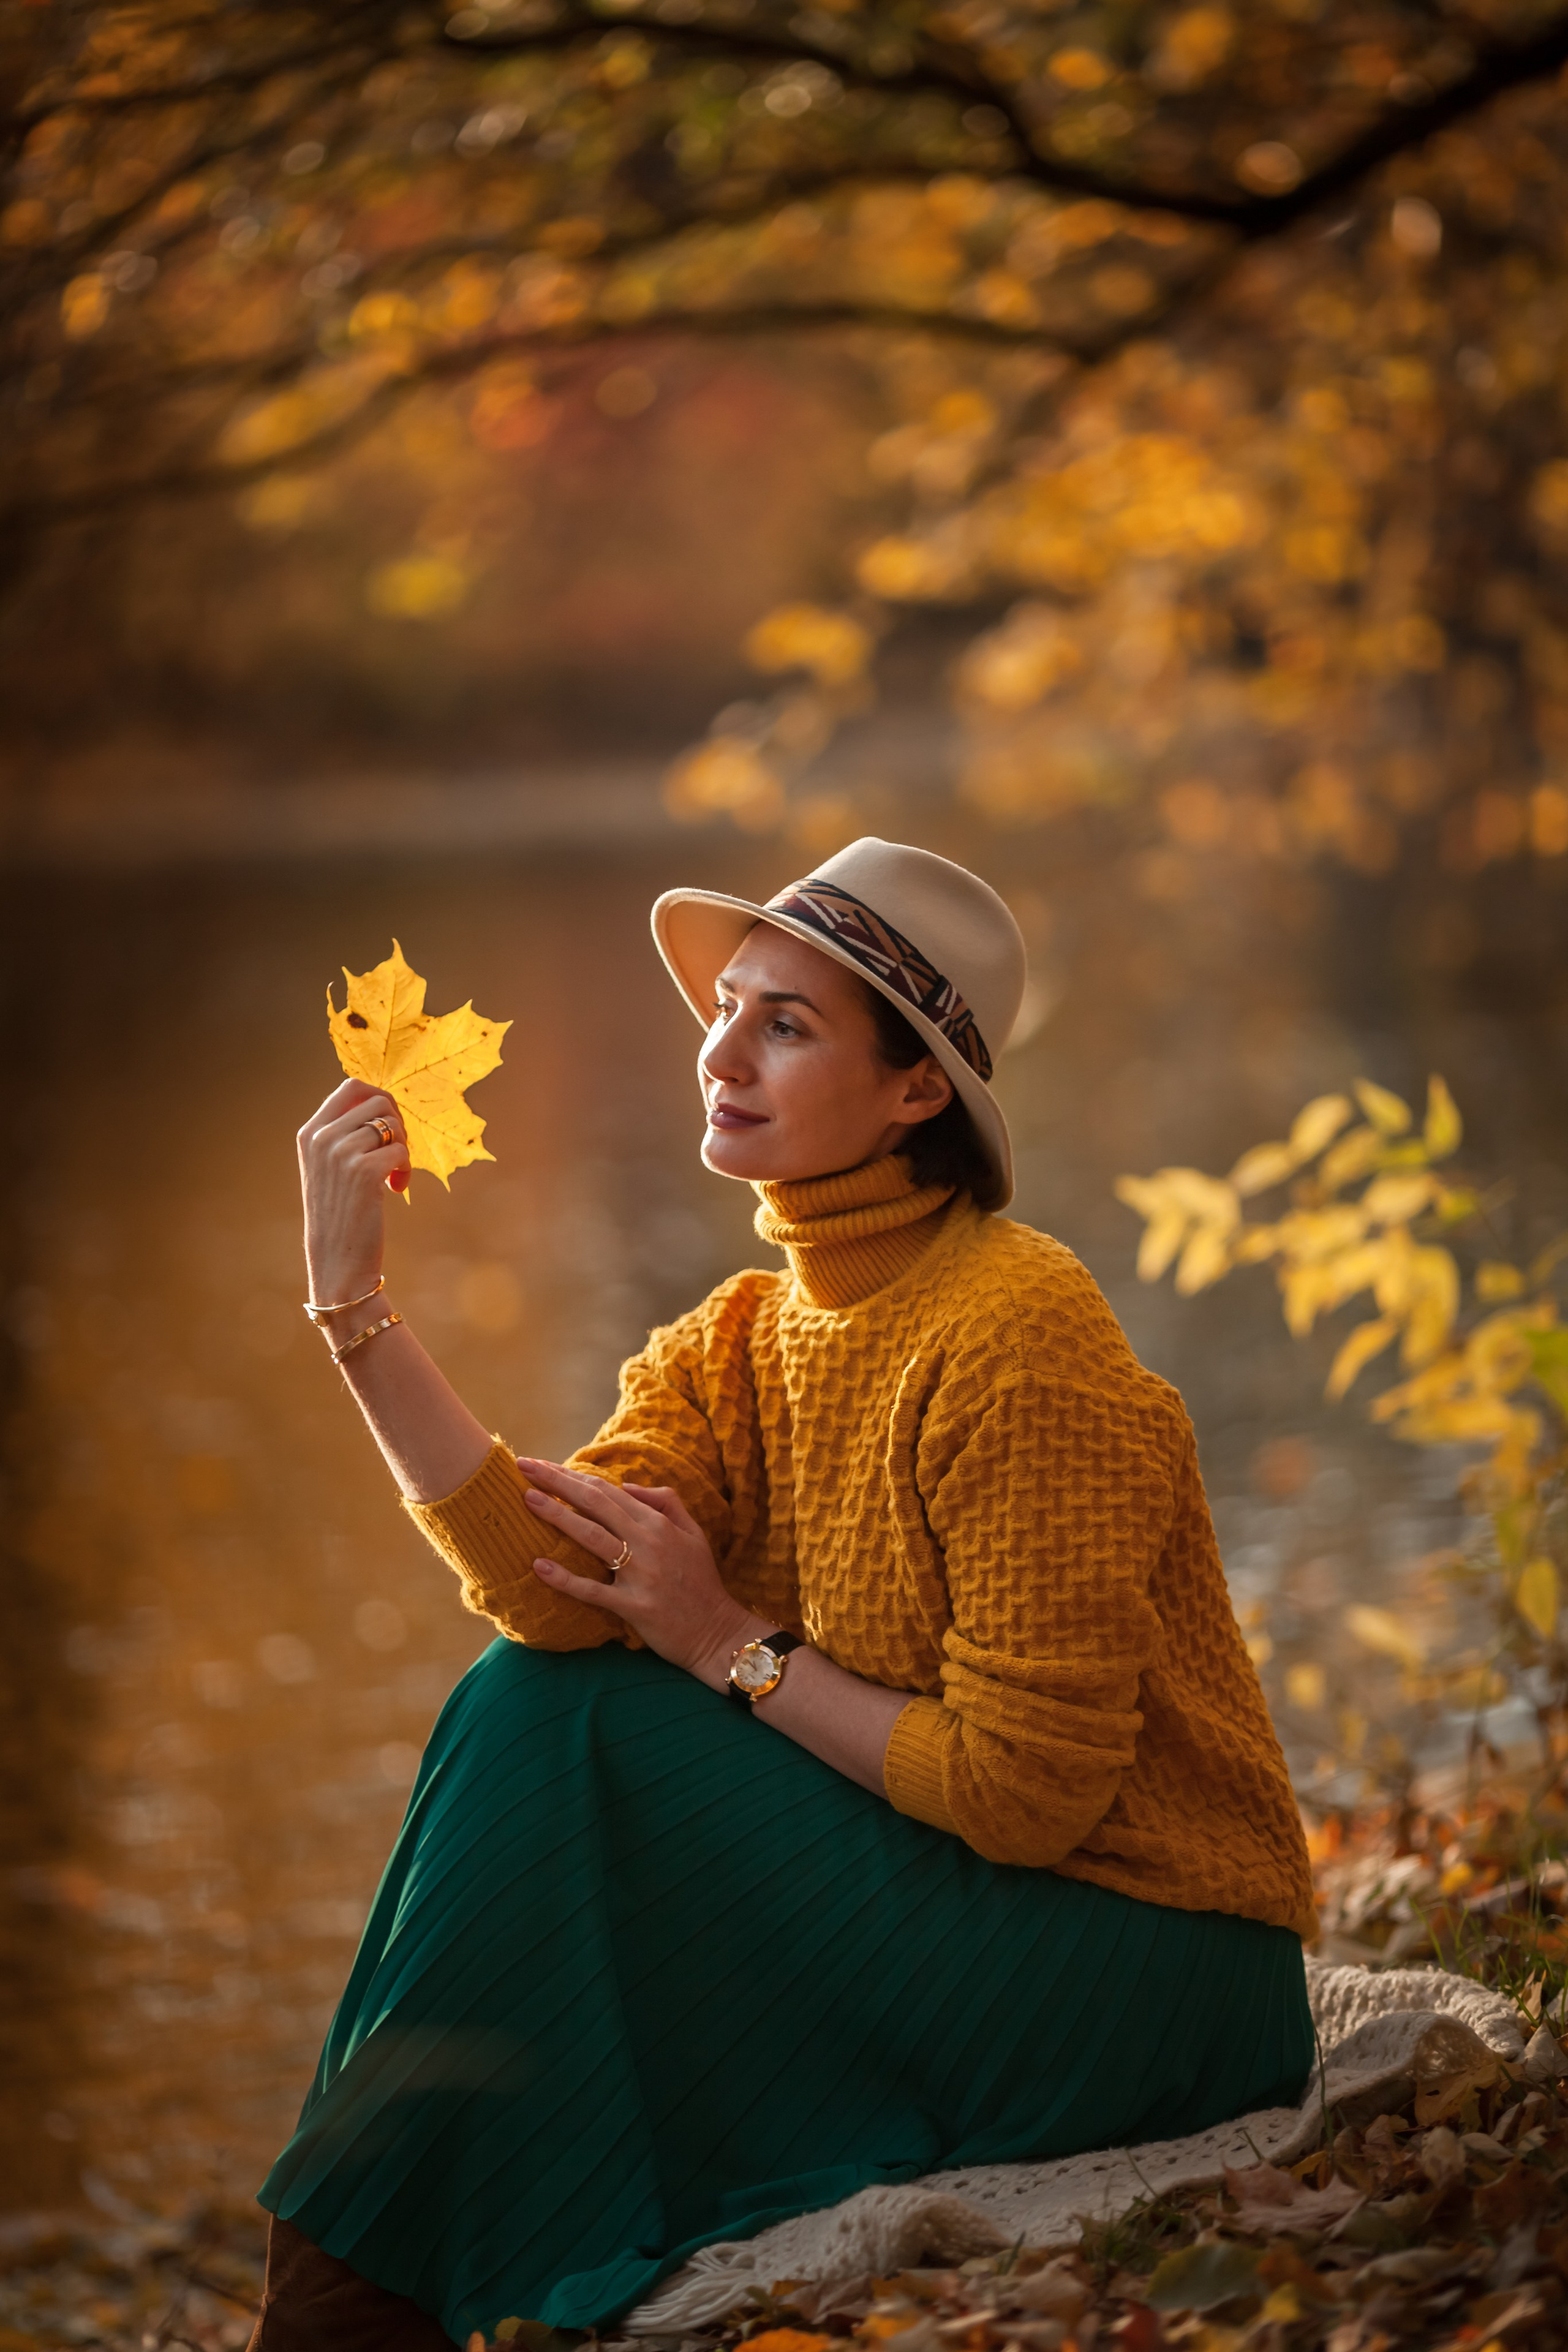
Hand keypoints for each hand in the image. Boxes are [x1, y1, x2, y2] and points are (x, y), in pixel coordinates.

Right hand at [298, 1078, 410, 1306]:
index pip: (351, 1087)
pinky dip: (406, 1169)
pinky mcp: (363, 1172)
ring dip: (403, 1147)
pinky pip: (402, 1151)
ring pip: (392, 1123)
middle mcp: (321, 1137)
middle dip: (397, 1122)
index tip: (387, 1129)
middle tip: (396, 1151)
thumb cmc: (340, 1214)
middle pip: (378, 1099)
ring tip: (395, 1174)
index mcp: (310, 1132)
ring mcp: (340, 1152)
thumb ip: (343, 1134)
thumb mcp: (329, 1168)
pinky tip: (396, 1189)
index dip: (380, 1100)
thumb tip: (380, 1103)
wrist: (336, 1260)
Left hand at [519, 1457, 759, 1684]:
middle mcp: (648, 1542)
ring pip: (592, 1537)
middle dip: (556, 1482)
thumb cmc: (702, 1582)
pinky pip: (594, 1590)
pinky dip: (566, 1579)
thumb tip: (627, 1485)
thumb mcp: (694, 1533)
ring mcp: (641, 1574)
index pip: (607, 1490)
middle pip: (595, 1503)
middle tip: (523, 1467)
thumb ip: (666, 1502)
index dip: (572, 1475)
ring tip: (526, 1499)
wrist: (718, 1632)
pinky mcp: (635, 1606)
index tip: (542, 1464)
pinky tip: (539, 1566)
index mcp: (658, 1523)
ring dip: (557, 1515)